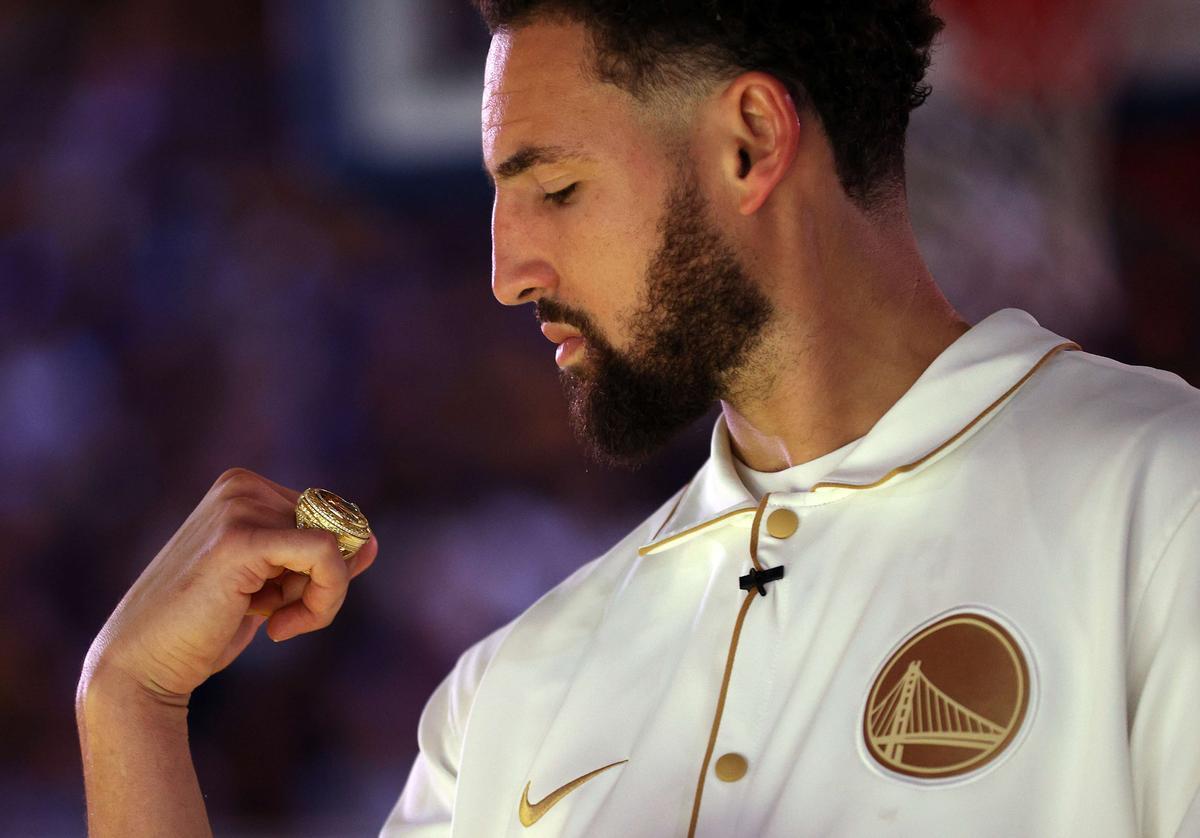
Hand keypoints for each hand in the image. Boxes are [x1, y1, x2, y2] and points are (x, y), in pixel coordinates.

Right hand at [82, 468, 377, 703]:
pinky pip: (327, 553)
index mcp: (244, 488)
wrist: (142, 666)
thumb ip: (321, 559)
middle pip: (338, 526)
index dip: (326, 566)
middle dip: (324, 581)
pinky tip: (279, 628)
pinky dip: (324, 598)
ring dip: (322, 597)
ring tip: (274, 621)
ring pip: (338, 542)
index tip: (287, 602)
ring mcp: (238, 506)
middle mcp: (241, 486)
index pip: (331, 516)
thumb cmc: (204, 627)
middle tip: (281, 615)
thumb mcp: (273, 586)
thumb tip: (371, 541)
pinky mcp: (242, 538)